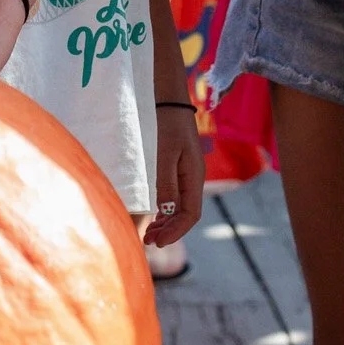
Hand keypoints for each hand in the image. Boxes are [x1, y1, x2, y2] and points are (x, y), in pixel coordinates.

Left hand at [147, 103, 203, 247]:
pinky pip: (176, 198)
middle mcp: (194, 180)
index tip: (158, 242)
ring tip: (149, 235)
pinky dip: (166, 211)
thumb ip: (166, 182)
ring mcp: (188, 176)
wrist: (171, 102)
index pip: (190, 214)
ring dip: (167, 224)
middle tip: (148, 242)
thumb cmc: (168, 125)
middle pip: (186, 215)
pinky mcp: (180, 171)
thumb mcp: (165, 153)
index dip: (176, 231)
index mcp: (195, 177)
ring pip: (181, 208)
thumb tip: (165, 211)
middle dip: (169, 231)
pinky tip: (156, 218)